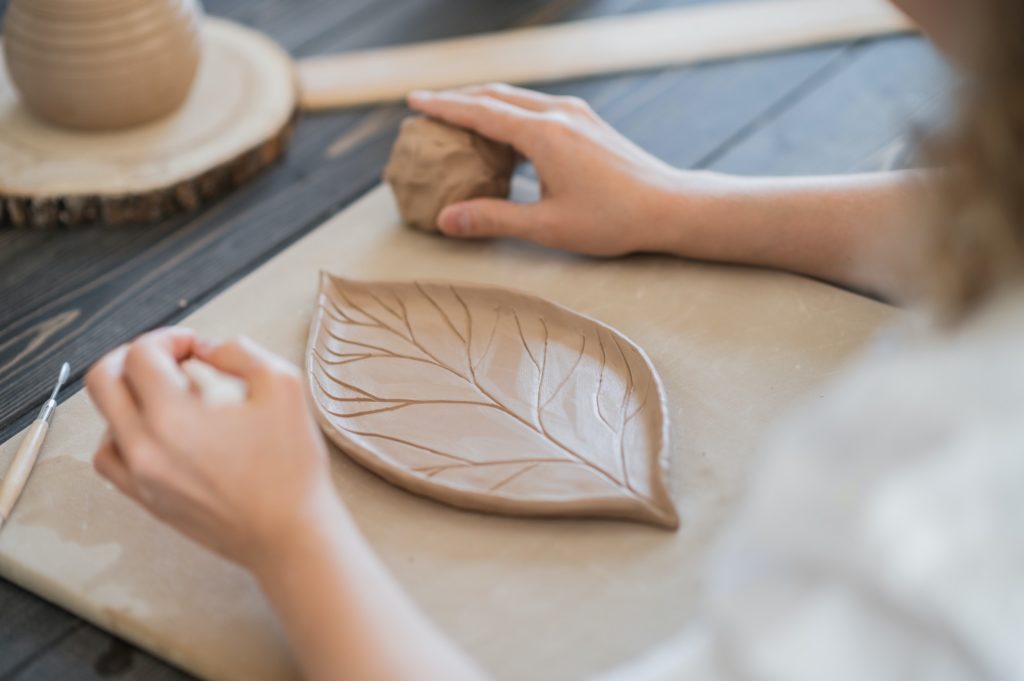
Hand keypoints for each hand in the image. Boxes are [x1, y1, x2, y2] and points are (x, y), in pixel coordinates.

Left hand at [85, 327, 334, 569]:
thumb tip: (205, 348)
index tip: (196, 348)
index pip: (140, 354)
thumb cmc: (291, 464)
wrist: (289, 533)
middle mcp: (145, 446)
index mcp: (174, 415)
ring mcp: (140, 476)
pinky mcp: (146, 499)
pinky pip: (110, 458)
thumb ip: (238, 352)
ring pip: (105, 418)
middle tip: (171, 360)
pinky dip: (124, 435)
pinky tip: (159, 433)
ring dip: (132, 395)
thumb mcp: (283, 385)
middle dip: (134, 356)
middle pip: (103, 379)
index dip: (169, 338)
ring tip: (174, 399)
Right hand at [408, 83, 721, 255]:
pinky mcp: (588, 123)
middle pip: (496, 95)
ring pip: (518, 98)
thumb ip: (493, 219)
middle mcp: (558, 113)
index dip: (442, 106)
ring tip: (459, 118)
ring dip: (485, 104)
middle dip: (458, 99)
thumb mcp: (547, 227)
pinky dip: (510, 114)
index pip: (479, 112)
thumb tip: (446, 220)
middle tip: (428, 107)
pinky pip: (537, 108)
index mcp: (542, 133)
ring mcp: (576, 114)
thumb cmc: (612, 220)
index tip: (413, 101)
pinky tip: (506, 134)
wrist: (669, 206)